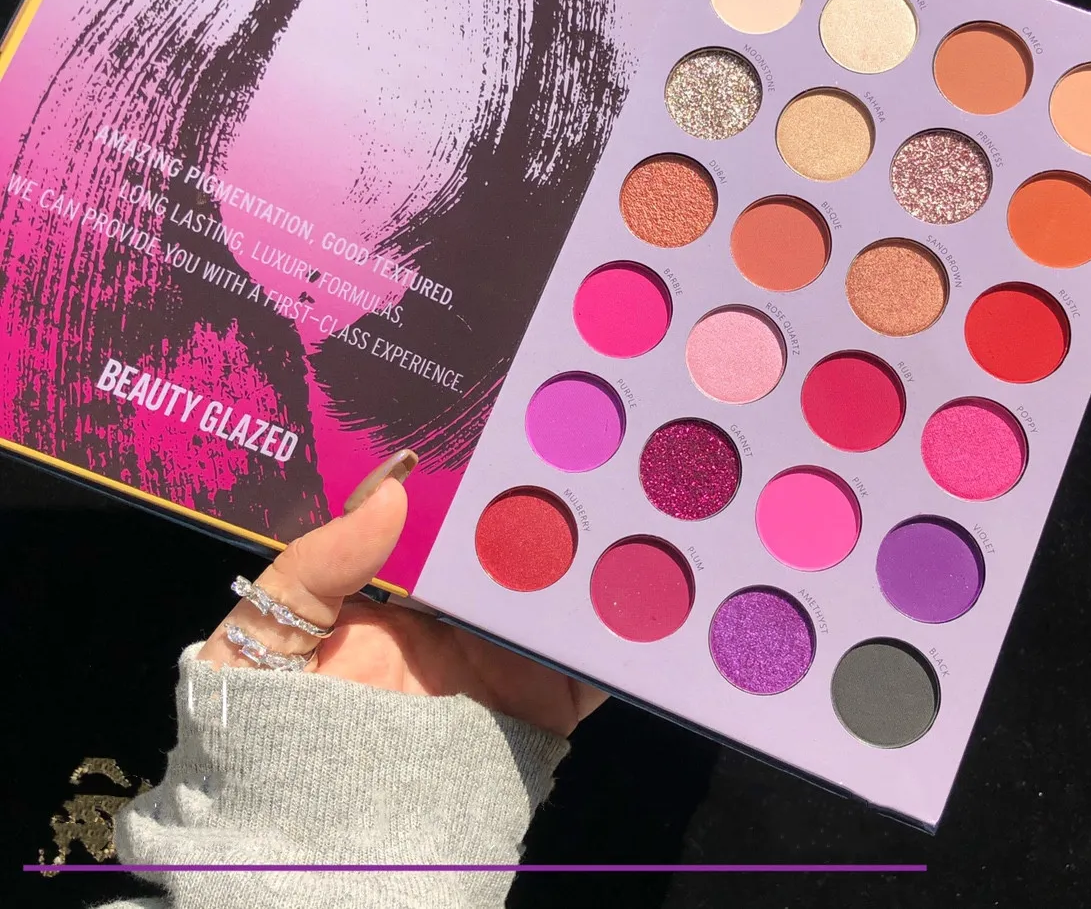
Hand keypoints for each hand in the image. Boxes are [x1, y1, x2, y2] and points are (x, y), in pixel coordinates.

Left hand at [198, 452, 606, 737]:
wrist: (320, 851)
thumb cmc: (274, 734)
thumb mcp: (267, 634)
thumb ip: (320, 561)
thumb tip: (388, 489)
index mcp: (399, 586)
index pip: (446, 513)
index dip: (475, 467)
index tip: (507, 416)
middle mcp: (461, 610)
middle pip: (516, 540)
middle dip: (549, 493)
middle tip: (587, 437)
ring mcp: (507, 654)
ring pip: (561, 587)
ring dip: (596, 546)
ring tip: (627, 490)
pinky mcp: (545, 702)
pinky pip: (594, 657)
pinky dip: (624, 624)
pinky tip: (646, 580)